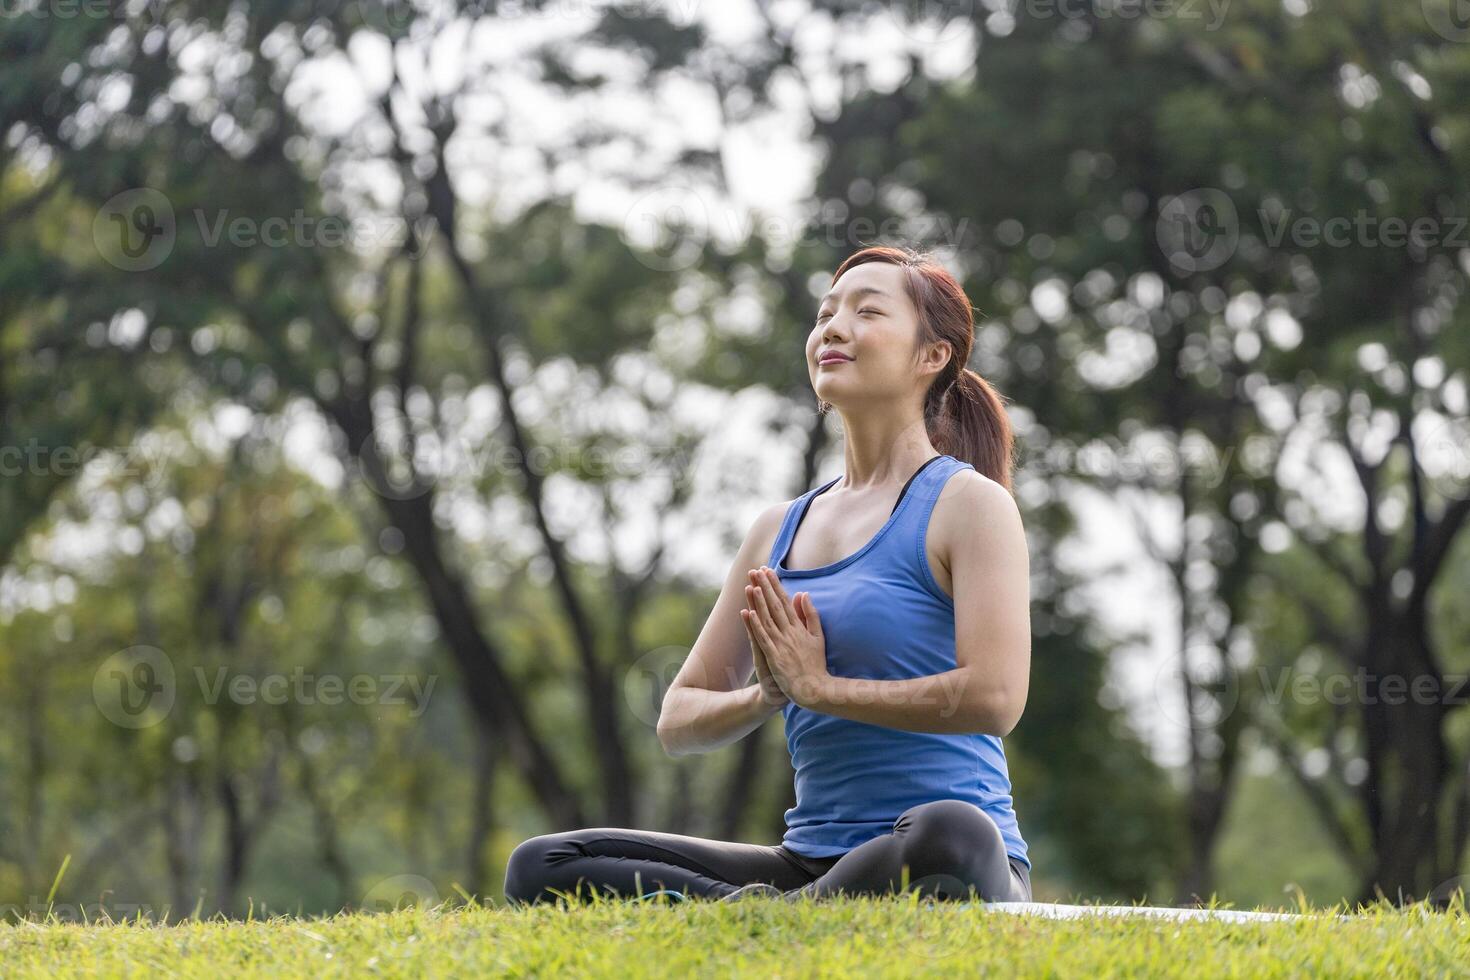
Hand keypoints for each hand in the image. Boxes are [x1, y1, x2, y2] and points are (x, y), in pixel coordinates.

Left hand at [741, 566, 828, 708]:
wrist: (814, 688)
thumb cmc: (815, 663)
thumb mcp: (818, 636)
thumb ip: (811, 615)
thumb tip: (804, 594)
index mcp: (800, 627)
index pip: (786, 601)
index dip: (776, 585)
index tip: (768, 570)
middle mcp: (790, 633)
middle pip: (775, 605)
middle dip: (765, 587)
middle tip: (756, 570)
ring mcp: (782, 645)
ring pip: (767, 619)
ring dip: (759, 601)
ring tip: (751, 585)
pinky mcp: (774, 657)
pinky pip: (763, 638)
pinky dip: (756, 626)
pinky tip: (748, 613)